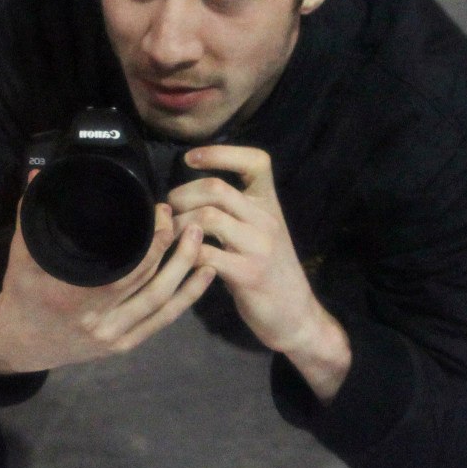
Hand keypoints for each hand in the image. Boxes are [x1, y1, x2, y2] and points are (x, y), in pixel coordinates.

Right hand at [0, 194, 215, 374]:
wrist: (18, 344)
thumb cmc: (20, 294)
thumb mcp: (21, 254)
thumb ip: (30, 215)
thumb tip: (39, 175)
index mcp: (72, 294)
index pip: (126, 265)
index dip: (151, 238)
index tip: (159, 211)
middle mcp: (96, 318)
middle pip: (147, 279)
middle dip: (169, 245)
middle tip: (180, 217)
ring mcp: (112, 335)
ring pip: (160, 300)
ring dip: (185, 267)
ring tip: (198, 236)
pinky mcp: (122, 345)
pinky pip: (162, 320)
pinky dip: (186, 297)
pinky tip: (204, 275)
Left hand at [170, 146, 350, 399]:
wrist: (297, 315)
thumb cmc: (269, 270)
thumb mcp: (260, 232)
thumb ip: (235, 210)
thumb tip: (188, 191)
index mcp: (270, 204)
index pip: (255, 161)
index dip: (220, 153)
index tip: (190, 159)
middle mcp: (267, 219)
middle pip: (217, 188)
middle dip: (182, 194)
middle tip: (169, 210)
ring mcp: (259, 246)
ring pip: (208, 217)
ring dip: (178, 224)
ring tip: (170, 235)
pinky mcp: (248, 274)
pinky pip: (205, 254)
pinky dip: (185, 254)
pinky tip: (180, 260)